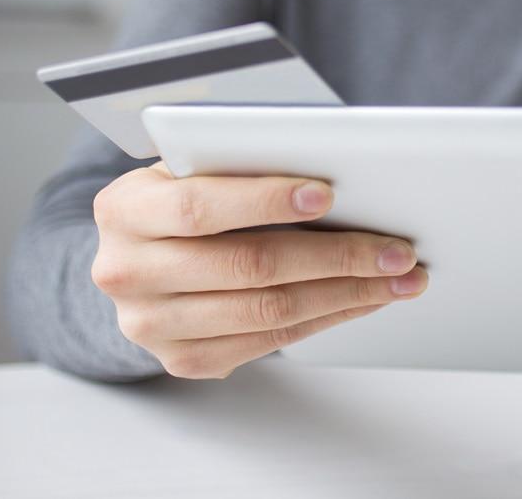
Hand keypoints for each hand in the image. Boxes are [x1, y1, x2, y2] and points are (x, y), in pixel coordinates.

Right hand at [91, 163, 426, 378]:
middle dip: (335, 256)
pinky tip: (363, 297)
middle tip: (396, 248)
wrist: (136, 258)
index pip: (199, 207)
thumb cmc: (182, 196)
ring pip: (267, 311)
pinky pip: (269, 341)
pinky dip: (327, 317)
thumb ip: (234, 161)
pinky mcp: (183, 360)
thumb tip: (329, 160)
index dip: (266, 200)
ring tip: (397, 277)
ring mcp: (151, 326)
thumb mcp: (189, 166)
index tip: (327, 194)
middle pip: (247, 266)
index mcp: (124, 209)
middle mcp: (127, 272)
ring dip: (346, 294)